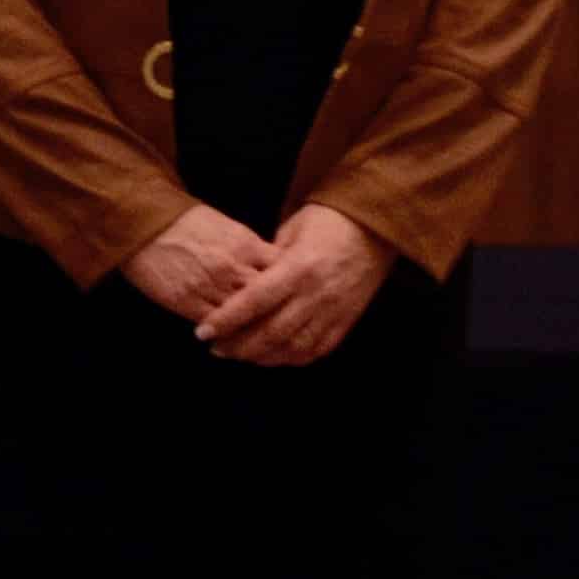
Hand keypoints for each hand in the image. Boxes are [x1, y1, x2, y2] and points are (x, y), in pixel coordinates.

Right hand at [117, 200, 277, 328]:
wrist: (142, 221)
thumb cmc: (185, 222)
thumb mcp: (227, 227)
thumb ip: (252, 250)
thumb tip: (275, 272)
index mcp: (246, 245)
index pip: (284, 276)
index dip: (292, 291)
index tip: (297, 302)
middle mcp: (233, 267)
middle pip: (269, 302)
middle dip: (279, 318)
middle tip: (287, 332)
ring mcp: (210, 286)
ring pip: (245, 320)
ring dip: (255, 333)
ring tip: (263, 344)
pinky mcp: (187, 301)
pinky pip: (217, 327)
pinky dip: (229, 336)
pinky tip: (234, 342)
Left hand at [200, 203, 391, 367]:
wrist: (375, 226)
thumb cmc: (326, 220)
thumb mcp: (291, 230)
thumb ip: (267, 260)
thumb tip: (243, 283)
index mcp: (298, 267)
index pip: (254, 302)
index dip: (226, 320)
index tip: (203, 332)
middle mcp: (316, 294)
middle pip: (272, 331)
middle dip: (240, 345)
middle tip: (216, 349)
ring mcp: (334, 311)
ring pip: (294, 347)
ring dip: (264, 357)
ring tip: (240, 356)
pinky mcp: (348, 320)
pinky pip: (319, 348)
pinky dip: (294, 358)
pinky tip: (274, 357)